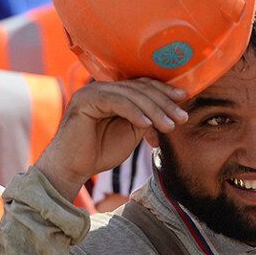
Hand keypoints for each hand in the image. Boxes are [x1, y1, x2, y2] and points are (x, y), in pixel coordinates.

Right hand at [37, 78, 186, 201]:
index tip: (184, 101)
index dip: (164, 91)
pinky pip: (116, 102)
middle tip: (181, 117)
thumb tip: (168, 109)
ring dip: (154, 110)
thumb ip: (145, 118)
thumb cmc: (99, 153)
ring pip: (130, 94)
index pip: (142, 85)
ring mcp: (92, 91)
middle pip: (139, 87)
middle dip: (164, 102)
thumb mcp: (130, 132)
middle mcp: (101, 87)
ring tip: (170, 126)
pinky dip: (135, 113)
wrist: (71, 169)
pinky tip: (148, 125)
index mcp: (112, 92)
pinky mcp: (85, 100)